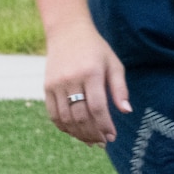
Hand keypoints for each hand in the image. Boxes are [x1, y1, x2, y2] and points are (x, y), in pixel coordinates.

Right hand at [43, 19, 129, 144]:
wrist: (67, 31)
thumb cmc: (95, 49)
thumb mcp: (113, 63)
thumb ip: (120, 88)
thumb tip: (126, 111)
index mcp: (91, 73)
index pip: (97, 107)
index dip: (105, 126)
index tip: (111, 137)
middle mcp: (72, 79)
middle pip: (81, 116)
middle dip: (93, 133)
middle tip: (102, 142)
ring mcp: (57, 84)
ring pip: (67, 119)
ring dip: (79, 134)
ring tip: (90, 140)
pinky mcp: (47, 87)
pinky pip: (54, 114)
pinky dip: (64, 127)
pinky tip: (75, 132)